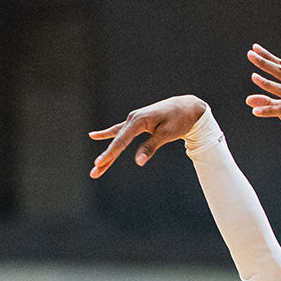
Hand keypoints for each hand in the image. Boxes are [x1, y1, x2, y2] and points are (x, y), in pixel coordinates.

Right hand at [87, 95, 209, 177]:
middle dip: (105, 158)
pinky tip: (94, 135)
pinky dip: (108, 134)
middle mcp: (132, 119)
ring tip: (96, 165)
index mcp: (138, 120)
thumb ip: (151, 147)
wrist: (187, 106)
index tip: (100, 163)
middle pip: (116, 142)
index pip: (121, 141)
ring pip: (117, 139)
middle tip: (93, 173)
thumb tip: (138, 161)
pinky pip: (119, 131)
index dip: (110, 153)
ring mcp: (133, 120)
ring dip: (108, 153)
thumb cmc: (179, 120)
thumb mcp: (167, 134)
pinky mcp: (137, 122)